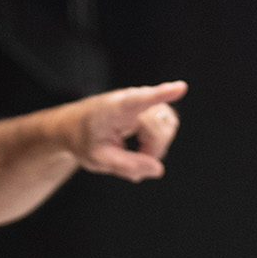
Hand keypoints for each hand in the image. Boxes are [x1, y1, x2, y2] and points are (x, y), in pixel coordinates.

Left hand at [65, 82, 185, 181]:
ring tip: (138, 156)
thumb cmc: (85, 140)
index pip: (140, 99)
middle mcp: (132, 99)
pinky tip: (143, 149)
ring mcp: (143, 100)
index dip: (161, 94)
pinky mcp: (149, 106)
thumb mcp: (99, 159)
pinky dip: (158, 141)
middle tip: (136, 167)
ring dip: (157, 145)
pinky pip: (166, 124)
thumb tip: (158, 170)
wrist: (75, 125)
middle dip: (154, 149)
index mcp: (115, 109)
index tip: (181, 88)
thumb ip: (127, 166)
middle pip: (160, 125)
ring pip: (167, 125)